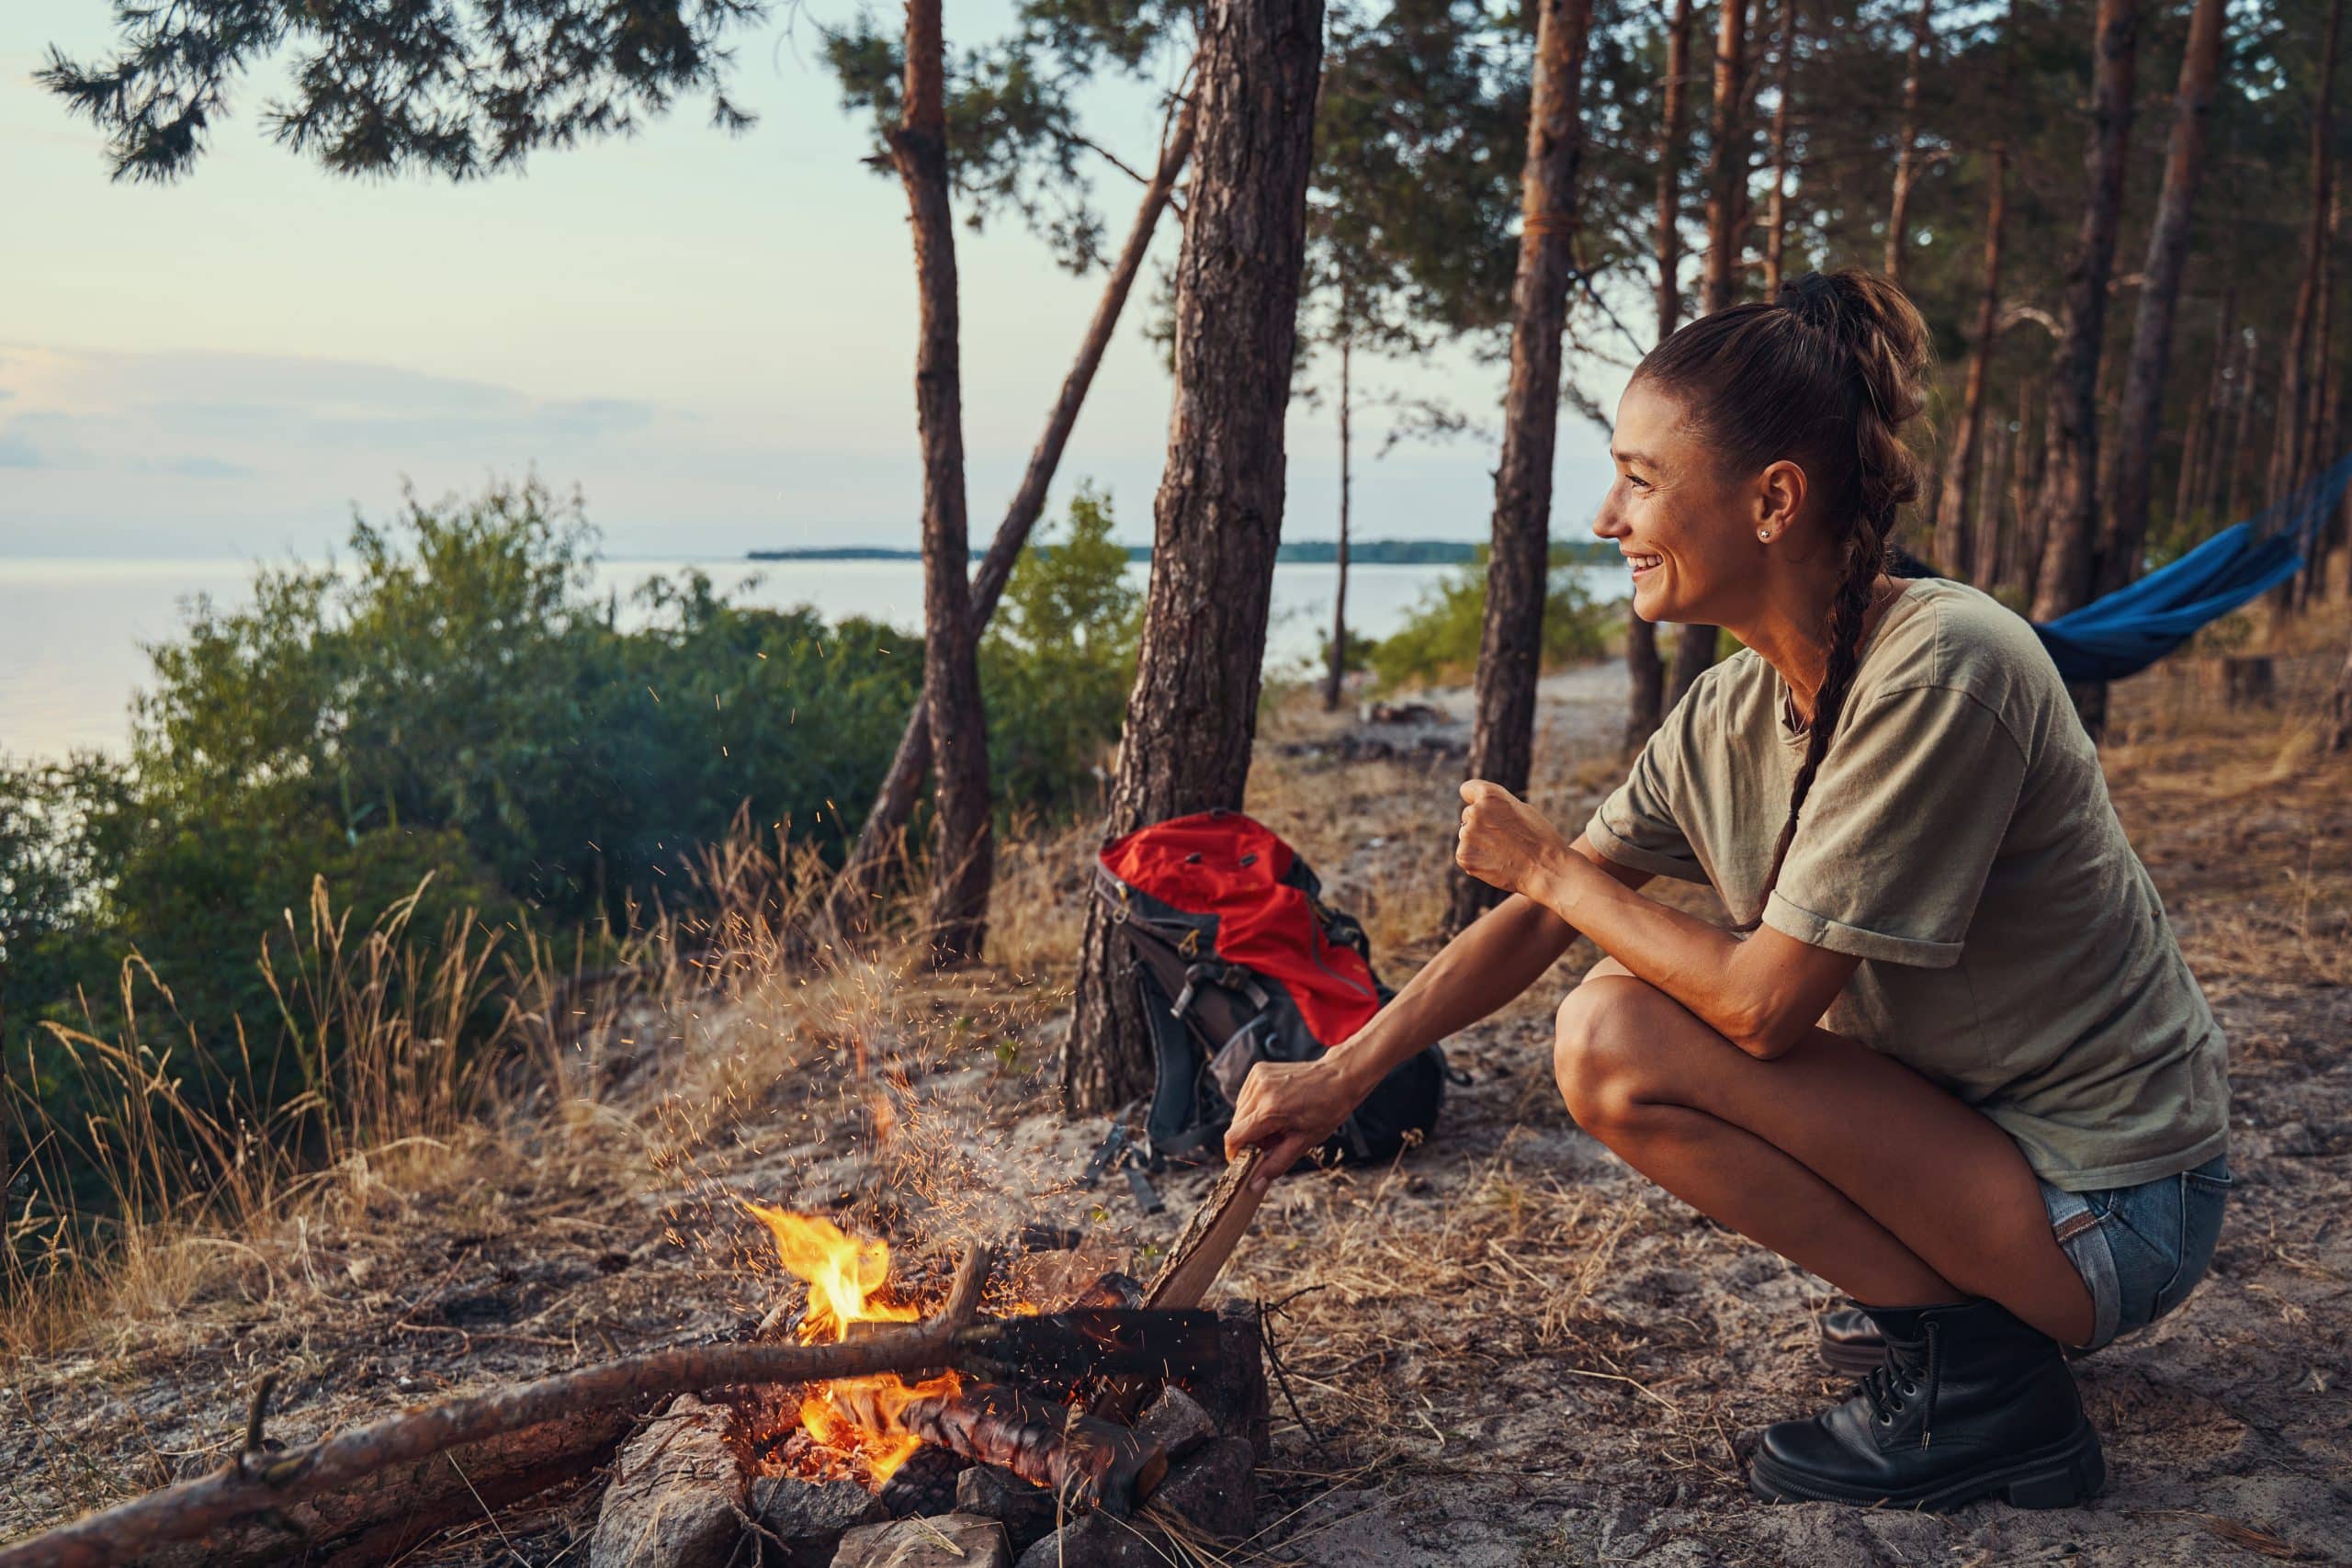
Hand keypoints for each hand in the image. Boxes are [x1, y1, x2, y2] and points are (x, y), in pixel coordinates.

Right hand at [1223, 1055, 1360, 1192]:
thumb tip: (1255, 1183)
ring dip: (1251, 1123)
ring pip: (1239, 1111)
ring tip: (1277, 1124)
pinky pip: (1246, 1097)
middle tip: (1272, 1141)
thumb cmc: (1327, 1110)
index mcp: (1270, 1111)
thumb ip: (1276, 1164)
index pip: (1234, 1138)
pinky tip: (1274, 1108)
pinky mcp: (1259, 1070)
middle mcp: (1260, 1091)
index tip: (1244, 1160)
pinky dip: (1255, 1107)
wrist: (1339, 1077)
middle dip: (1249, 1139)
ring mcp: (1258, 1077)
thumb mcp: (1304, 1142)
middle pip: (1235, 1126)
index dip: (1234, 1154)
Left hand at [1455, 779, 1569, 898]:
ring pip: (1467, 836)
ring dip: (1478, 843)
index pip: (1467, 789)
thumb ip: (1497, 805)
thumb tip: (1479, 807)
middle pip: (1468, 815)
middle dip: (1480, 825)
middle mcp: (1475, 811)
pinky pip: (1465, 855)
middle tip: (1504, 839)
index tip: (1482, 809)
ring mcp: (1467, 834)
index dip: (1475, 799)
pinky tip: (1496, 864)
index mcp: (1490, 796)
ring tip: (1503, 853)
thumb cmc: (1539, 839)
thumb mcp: (1522, 810)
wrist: (1546, 869)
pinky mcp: (1464, 856)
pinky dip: (1476, 860)